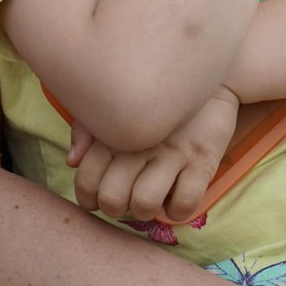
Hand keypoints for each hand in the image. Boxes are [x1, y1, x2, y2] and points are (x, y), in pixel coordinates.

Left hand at [69, 85, 240, 221]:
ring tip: (149, 200)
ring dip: (144, 210)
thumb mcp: (118, 102)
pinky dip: (176, 211)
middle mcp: (142, 142)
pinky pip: (185, 201)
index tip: (99, 197)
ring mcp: (174, 151)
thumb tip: (72, 161)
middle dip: (116, 208)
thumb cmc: (157, 94)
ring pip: (146, 202)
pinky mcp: (204, 157)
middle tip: (125, 200)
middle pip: (113, 197)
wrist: (213, 74)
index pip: (86, 178)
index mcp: (116, 129)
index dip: (89, 198)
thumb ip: (89, 130)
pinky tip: (175, 201)